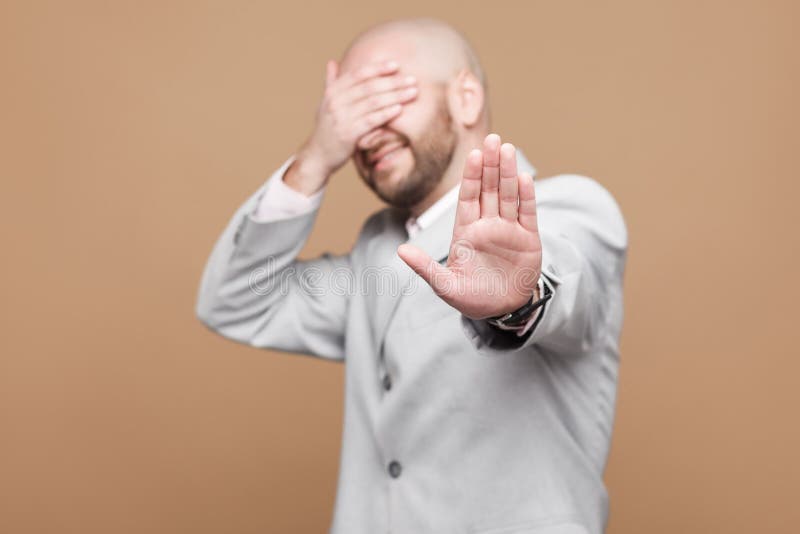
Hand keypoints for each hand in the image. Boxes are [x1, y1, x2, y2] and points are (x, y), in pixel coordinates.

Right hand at [303, 59, 418, 177]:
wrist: (318, 156)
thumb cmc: (327, 129)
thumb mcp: (325, 104)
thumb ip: (330, 83)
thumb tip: (332, 62)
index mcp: (332, 92)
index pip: (358, 74)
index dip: (378, 68)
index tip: (396, 65)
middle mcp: (335, 102)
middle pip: (370, 87)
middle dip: (393, 82)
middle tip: (412, 80)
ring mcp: (341, 118)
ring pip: (373, 102)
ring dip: (396, 96)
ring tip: (413, 93)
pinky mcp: (348, 134)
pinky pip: (371, 121)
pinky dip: (386, 114)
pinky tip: (400, 109)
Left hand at [397, 134, 541, 319]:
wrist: (501, 311)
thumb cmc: (471, 298)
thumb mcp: (445, 285)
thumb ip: (425, 267)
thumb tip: (401, 250)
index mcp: (466, 232)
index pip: (468, 198)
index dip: (472, 176)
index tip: (474, 155)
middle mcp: (488, 226)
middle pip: (489, 189)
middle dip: (491, 165)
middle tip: (492, 138)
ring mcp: (508, 230)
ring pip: (508, 196)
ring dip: (508, 173)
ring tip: (508, 149)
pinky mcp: (528, 239)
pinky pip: (527, 214)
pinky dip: (526, 197)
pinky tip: (525, 178)